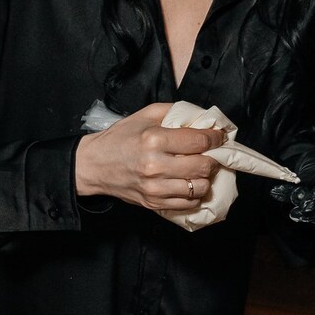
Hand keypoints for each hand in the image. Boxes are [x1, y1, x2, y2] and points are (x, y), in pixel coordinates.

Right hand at [74, 102, 225, 215]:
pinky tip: (187, 183)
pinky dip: (194, 194)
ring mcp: (155, 188)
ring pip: (198, 188)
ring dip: (204, 178)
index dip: (216, 138)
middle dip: (213, 158)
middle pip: (203, 166)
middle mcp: (155, 165)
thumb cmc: (120, 138)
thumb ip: (175, 112)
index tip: (219, 137)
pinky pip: (187, 203)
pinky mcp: (153, 203)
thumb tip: (203, 118)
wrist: (94, 165)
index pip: (199, 141)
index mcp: (154, 140)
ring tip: (198, 170)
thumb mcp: (144, 115)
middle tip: (210, 154)